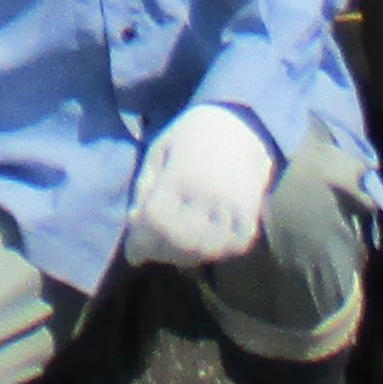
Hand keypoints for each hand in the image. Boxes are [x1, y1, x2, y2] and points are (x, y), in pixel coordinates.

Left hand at [118, 103, 280, 273]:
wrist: (238, 127)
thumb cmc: (189, 138)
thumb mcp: (159, 153)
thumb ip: (145, 188)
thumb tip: (134, 223)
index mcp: (182, 175)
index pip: (157, 221)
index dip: (141, 240)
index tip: (132, 251)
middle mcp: (210, 194)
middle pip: (179, 240)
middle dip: (159, 252)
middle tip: (149, 251)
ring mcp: (233, 207)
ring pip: (205, 249)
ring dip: (184, 256)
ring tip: (170, 249)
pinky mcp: (250, 215)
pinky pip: (231, 246)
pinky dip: (213, 252)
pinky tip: (198, 245)